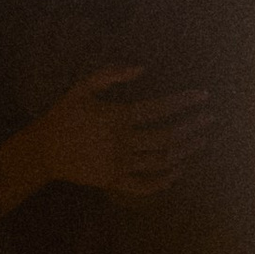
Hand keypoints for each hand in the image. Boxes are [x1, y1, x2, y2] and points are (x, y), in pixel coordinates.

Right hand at [38, 66, 209, 196]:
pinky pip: (146, 185)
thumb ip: (110, 74)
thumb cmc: (65, 114)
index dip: (183, 101)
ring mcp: (118, 164)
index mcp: (115, 117)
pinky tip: (179, 169)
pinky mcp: (114, 181)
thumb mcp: (82, 87)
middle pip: (166, 137)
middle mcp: (120, 142)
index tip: (202, 95)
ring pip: (161, 161)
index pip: (157, 109)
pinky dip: (165, 180)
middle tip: (210, 118)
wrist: (44, 150)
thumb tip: (141, 67)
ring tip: (202, 140)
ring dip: (186, 151)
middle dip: (192, 127)